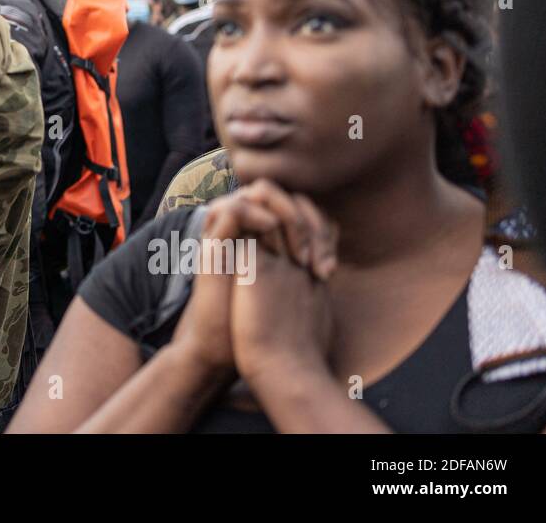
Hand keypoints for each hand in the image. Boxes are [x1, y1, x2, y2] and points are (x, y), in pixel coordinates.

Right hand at [169, 179, 335, 378]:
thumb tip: (333, 260)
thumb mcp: (291, 292)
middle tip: (316, 255)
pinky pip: (233, 210)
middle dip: (305, 216)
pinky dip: (258, 216)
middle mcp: (246, 233)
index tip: (328, 269)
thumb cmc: (261, 331)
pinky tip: (275, 238)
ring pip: (258, 192)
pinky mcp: (212, 246)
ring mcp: (228, 236)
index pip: (295, 206)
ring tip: (298, 246)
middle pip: (280, 194)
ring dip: (285, 212)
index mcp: (265, 242)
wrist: (226, 353)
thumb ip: (304, 270)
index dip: (318, 225)